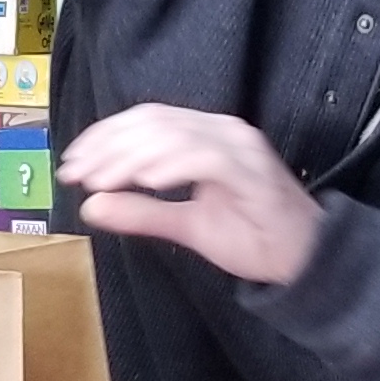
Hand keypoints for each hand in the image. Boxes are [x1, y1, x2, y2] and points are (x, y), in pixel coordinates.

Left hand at [56, 105, 324, 286]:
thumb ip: (142, 213)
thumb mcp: (186, 226)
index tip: (71, 164)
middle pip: (152, 122)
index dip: (104, 137)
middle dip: (107, 147)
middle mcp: (222, 131)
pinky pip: (206, 157)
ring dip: (129, 156)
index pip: (146, 120)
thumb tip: (91, 206)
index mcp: (205, 136)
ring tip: (100, 180)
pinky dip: (171, 164)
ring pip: (173, 134)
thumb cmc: (254, 237)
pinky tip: (144, 181)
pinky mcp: (253, 171)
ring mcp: (239, 147)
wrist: (307, 260)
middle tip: (76, 174)